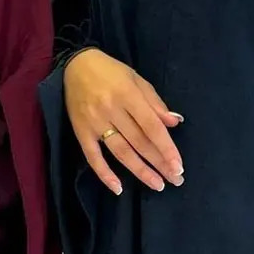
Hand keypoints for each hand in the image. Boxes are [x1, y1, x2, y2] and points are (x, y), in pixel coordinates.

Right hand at [64, 49, 183, 195]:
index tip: (179, 165)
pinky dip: (105, 174)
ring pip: (121, 152)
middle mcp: (111, 110)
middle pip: (139, 142)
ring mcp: (94, 123)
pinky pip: (93, 157)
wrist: (75, 65)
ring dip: (140, 171)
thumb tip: (174, 122)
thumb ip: (155, 102)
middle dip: (159, 163)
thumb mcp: (136, 78)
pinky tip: (118, 188)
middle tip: (176, 179)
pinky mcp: (81, 132)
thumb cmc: (110, 71)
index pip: (151, 127)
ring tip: (158, 185)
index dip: (166, 148)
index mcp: (127, 94)